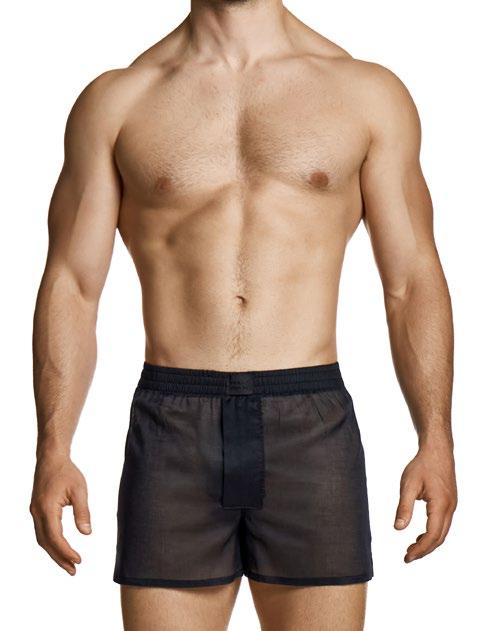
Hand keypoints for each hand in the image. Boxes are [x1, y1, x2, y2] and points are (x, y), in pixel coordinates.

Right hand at [30, 455, 90, 574]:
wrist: (51, 458)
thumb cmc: (67, 472)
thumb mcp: (79, 490)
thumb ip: (83, 512)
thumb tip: (87, 533)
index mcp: (46, 508)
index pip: (55, 537)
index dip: (66, 551)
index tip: (79, 560)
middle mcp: (37, 513)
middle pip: (46, 542)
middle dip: (59, 558)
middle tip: (74, 571)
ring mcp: (35, 512)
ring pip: (42, 539)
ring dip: (54, 553)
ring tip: (69, 565)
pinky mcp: (37, 510)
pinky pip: (42, 532)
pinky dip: (51, 543)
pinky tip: (60, 548)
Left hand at [394, 444, 456, 561]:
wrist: (437, 451)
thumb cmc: (422, 465)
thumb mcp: (408, 485)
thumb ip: (404, 507)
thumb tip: (398, 528)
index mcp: (440, 505)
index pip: (432, 535)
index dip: (420, 549)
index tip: (407, 557)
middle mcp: (450, 508)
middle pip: (439, 538)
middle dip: (424, 550)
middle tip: (407, 557)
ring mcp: (452, 506)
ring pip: (442, 532)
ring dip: (428, 543)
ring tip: (412, 549)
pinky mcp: (450, 503)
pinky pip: (443, 524)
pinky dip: (432, 534)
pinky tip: (420, 535)